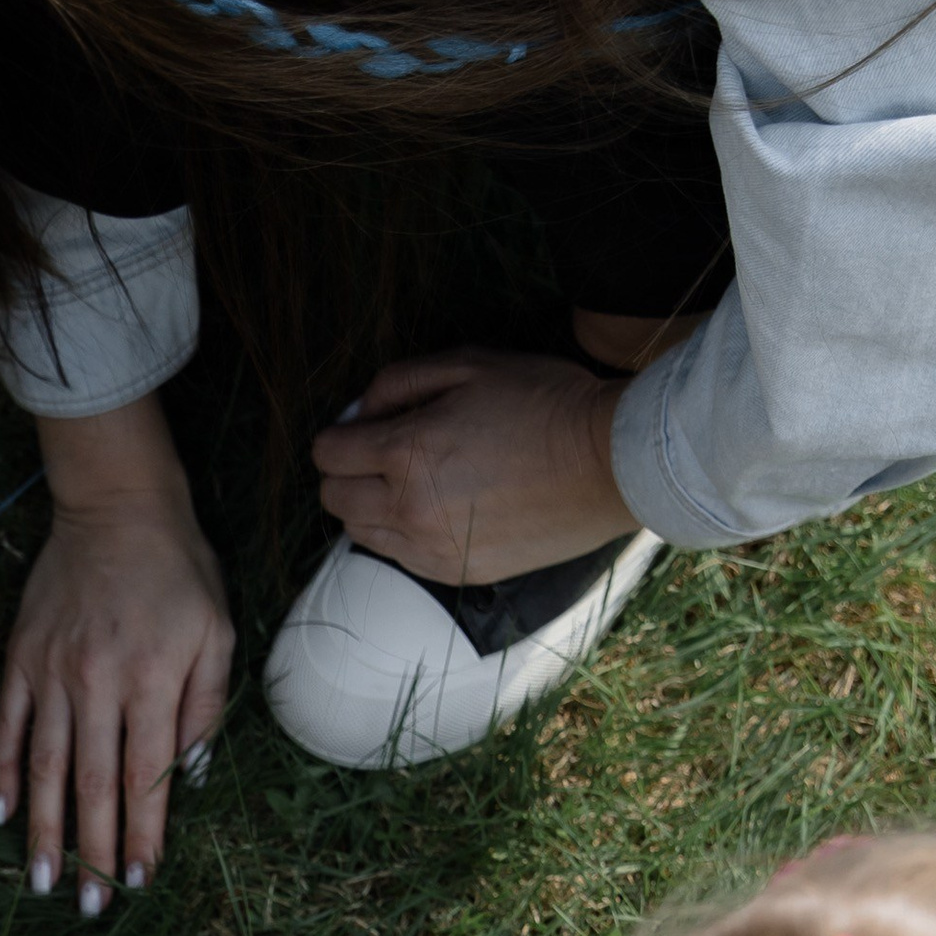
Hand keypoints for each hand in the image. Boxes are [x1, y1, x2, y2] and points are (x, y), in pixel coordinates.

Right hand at [0, 399, 232, 910]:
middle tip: (86, 907)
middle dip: (90, 852)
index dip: (142, 834)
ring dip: (43, 830)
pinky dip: (5, 772)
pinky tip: (1, 815)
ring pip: (46, 766)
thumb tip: (185, 776)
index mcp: (154, 680)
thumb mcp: (217, 631)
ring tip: (40, 881)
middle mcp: (99, 683)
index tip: (138, 881)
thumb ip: (205, 706)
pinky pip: (9, 726)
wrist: (115, 506)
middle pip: (92, 785)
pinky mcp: (21, 659)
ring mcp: (53, 673)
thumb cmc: (178, 572)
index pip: (145, 776)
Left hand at [312, 348, 633, 583]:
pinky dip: (401, 534)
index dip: (339, 434)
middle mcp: (408, 508)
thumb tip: (358, 411)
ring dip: (369, 506)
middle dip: (345, 472)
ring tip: (409, 482)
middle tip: (379, 453)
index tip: (363, 426)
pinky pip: (399, 557)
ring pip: (360, 534)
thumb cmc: (544, 403)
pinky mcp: (456, 571)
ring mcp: (431, 547)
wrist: (608, 463)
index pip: (327, 454)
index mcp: (406, 451)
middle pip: (334, 498)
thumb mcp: (468, 364)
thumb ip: (399, 382)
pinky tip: (435, 509)